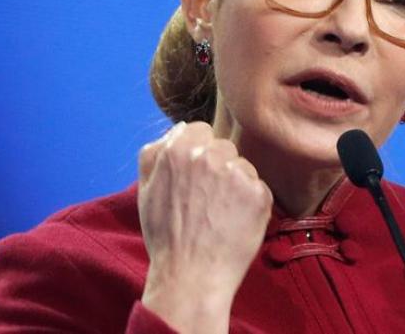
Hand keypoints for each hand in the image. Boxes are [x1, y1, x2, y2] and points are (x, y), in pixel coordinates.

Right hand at [137, 121, 272, 332]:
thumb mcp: (145, 190)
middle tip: (207, 201)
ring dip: (236, 185)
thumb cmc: (166, 237)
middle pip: (223, 148)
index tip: (196, 176)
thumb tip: (177, 129)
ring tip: (219, 215)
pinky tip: (235, 224)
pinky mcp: (259, 194)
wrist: (190, 277)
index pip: (199, 131)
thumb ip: (155, 154)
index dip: (198, 153)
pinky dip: (251, 205)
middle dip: (218, 168)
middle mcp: (209, 156)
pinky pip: (258, 189)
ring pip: (242, 167)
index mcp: (177, 150)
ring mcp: (236, 174)